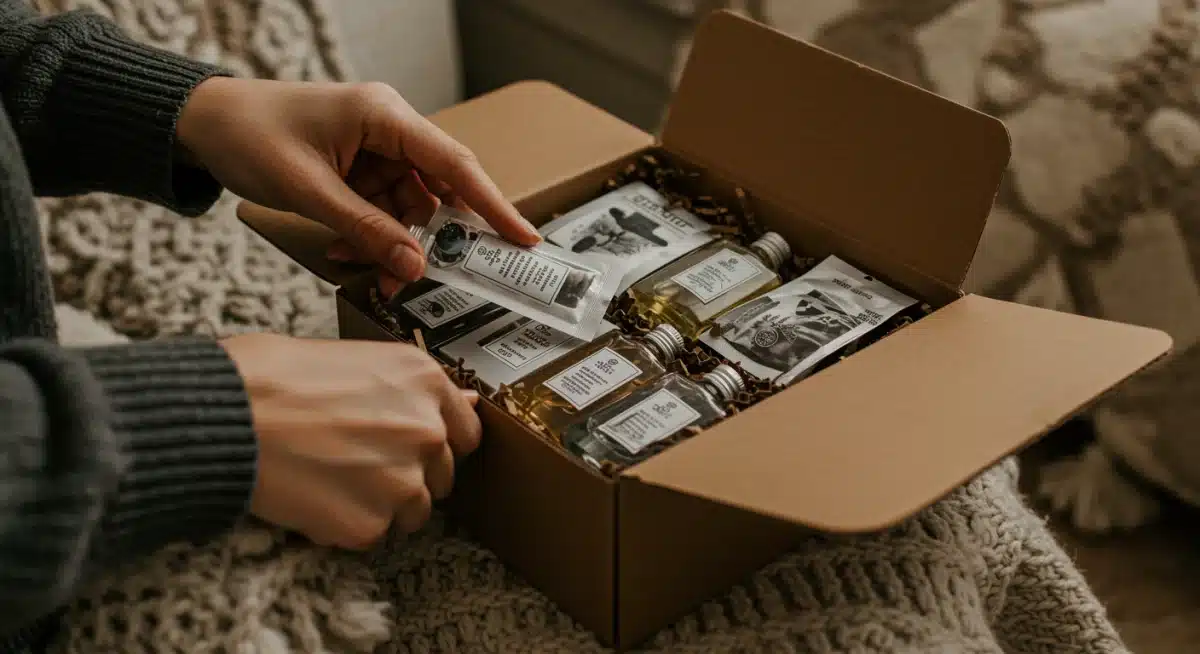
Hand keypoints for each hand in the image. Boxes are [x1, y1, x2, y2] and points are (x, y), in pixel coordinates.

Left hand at [177, 77, 540, 295]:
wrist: (200, 123)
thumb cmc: (249, 134)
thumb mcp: (309, 190)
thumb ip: (365, 230)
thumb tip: (414, 266)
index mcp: (384, 116)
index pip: (455, 164)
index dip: (493, 204)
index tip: (523, 237)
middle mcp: (389, 130)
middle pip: (435, 192)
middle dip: (426, 237)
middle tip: (419, 274)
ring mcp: (374, 151)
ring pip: (407, 209)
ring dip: (389, 242)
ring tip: (360, 264)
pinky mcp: (358, 169)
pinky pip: (380, 211)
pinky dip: (368, 235)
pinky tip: (340, 248)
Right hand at [220, 333, 481, 548]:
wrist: (226, 415)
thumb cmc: (273, 376)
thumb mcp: (355, 356)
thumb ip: (410, 386)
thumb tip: (459, 400)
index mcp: (425, 381)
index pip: (467, 431)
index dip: (440, 442)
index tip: (416, 448)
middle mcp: (426, 431)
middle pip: (442, 475)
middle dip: (408, 474)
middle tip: (358, 462)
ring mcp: (402, 482)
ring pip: (413, 511)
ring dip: (381, 503)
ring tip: (331, 479)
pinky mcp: (370, 524)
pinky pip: (372, 534)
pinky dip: (346, 524)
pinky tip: (313, 496)